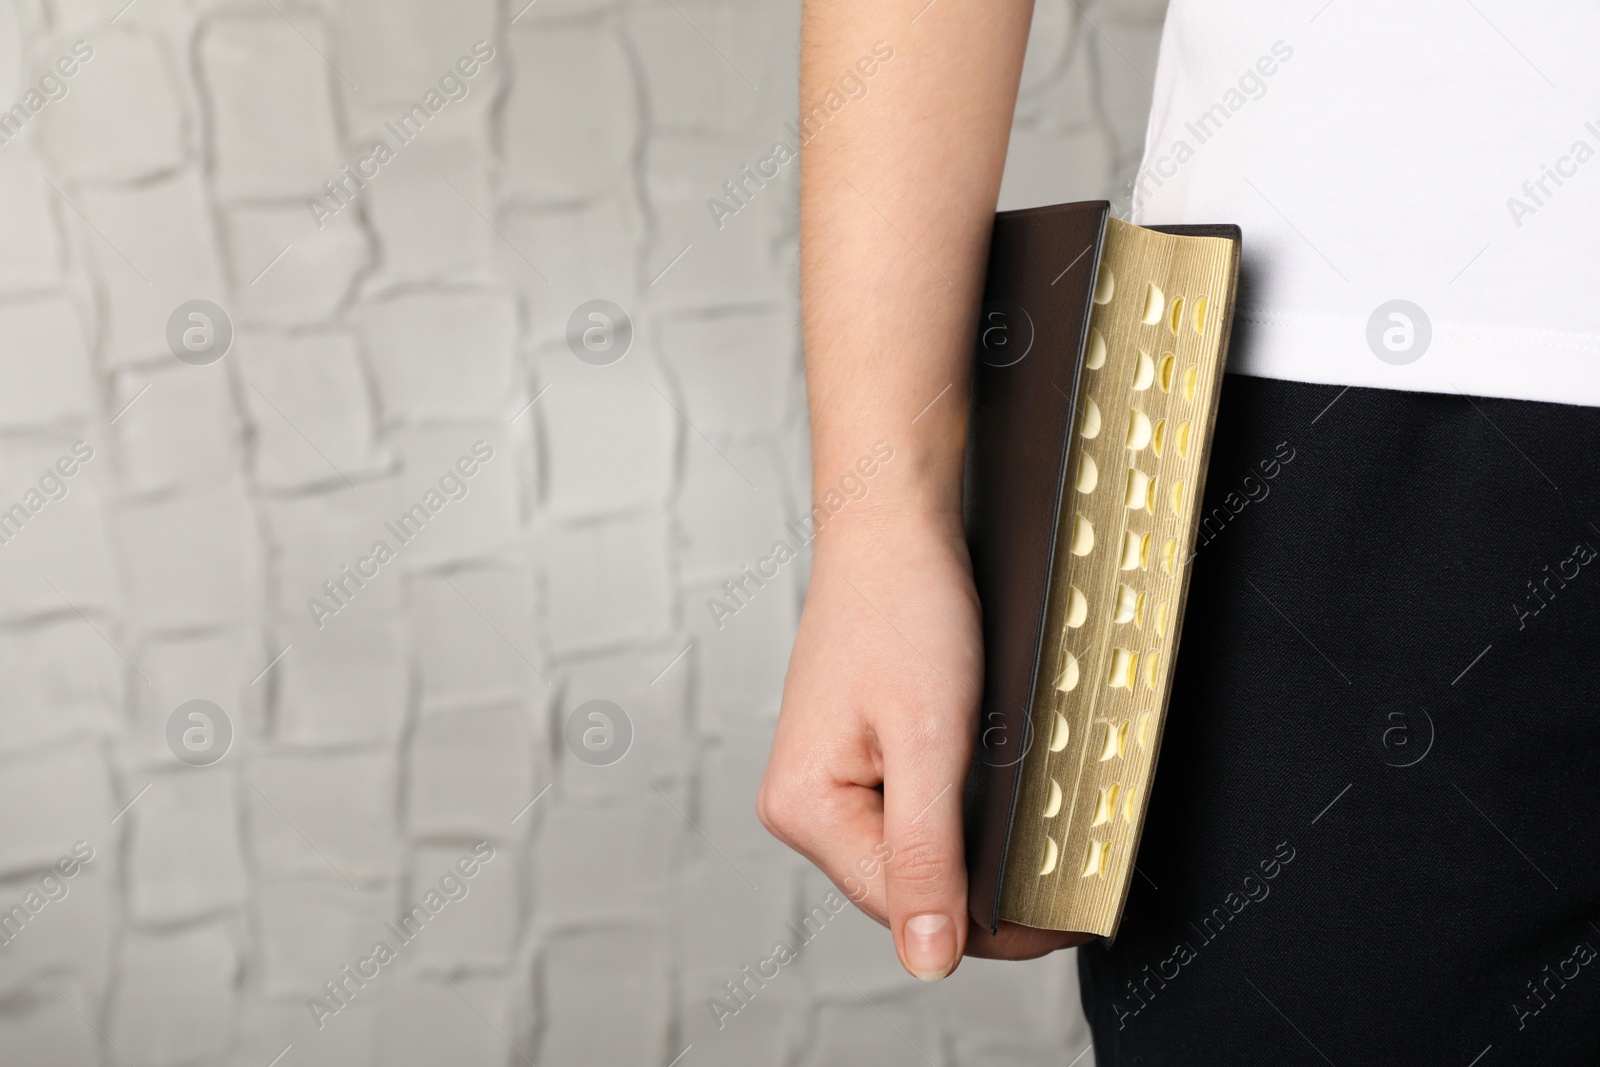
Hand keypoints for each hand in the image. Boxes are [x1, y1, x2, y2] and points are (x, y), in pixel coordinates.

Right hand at [758, 514, 1089, 980]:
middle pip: (908, 886)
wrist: (893, 526)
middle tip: (1066, 881)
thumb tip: (928, 959)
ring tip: (1038, 838)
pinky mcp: (854, 756)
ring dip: (975, 853)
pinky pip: (913, 813)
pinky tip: (996, 798)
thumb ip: (927, 854)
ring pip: (915, 852)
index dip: (990, 924)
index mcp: (805, 809)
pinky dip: (961, 814)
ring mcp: (827, 781)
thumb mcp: (928, 740)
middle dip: (984, 888)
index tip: (1066, 921)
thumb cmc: (901, 610)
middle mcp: (804, 804)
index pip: (905, 907)